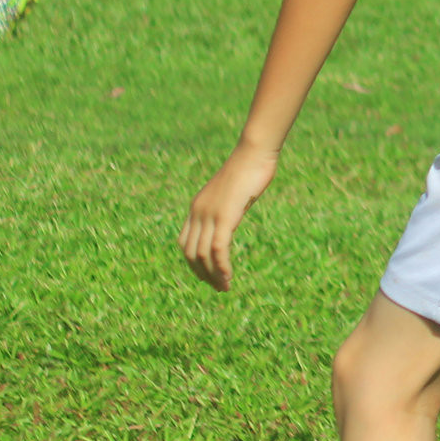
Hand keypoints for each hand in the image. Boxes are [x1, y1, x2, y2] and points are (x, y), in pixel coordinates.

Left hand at [180, 143, 280, 291]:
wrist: (253, 153)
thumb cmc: (250, 168)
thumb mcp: (233, 192)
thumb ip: (227, 206)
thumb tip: (233, 213)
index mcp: (197, 207)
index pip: (186, 243)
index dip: (194, 263)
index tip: (209, 275)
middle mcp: (197, 212)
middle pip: (190, 252)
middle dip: (202, 274)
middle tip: (217, 287)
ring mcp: (209, 215)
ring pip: (202, 254)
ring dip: (212, 275)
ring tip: (224, 287)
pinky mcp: (224, 217)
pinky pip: (217, 249)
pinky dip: (221, 266)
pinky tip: (228, 276)